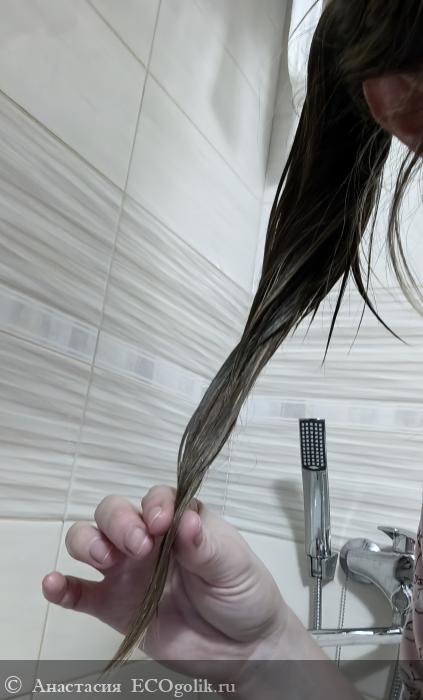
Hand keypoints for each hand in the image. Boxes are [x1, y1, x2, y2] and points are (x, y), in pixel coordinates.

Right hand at [42, 486, 287, 671]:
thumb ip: (206, 545)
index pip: (156, 498)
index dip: (154, 505)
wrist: (242, 651)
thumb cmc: (244, 595)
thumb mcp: (234, 566)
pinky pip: (80, 593)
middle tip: (138, 547)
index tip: (161, 523)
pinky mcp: (114, 607)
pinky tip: (53, 584)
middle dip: (119, 522)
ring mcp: (128, 572)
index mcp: (179, 521)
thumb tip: (185, 519)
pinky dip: (61, 587)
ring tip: (102, 560)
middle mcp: (149, 540)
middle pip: (114, 512)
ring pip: (90, 542)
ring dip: (87, 543)